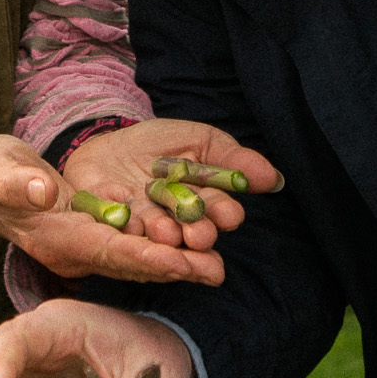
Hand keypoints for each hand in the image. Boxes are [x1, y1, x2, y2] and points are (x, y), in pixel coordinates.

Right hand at [0, 131, 243, 289]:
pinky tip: (193, 251)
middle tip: (216, 271)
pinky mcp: (94, 240)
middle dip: (172, 268)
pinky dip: (163, 254)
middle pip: (130, 265)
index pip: (106, 251)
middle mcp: (75, 252)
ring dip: (175, 265)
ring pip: (136, 262)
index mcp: (56, 238)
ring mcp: (86, 249)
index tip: (179, 262)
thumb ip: (18, 182)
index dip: (143, 257)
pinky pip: (134, 251)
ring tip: (216, 267)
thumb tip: (43, 191)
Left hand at [59, 120, 284, 259]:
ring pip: (156, 236)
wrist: (102, 146)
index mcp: (200, 205)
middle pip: (190, 231)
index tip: (230, 214)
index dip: (223, 212)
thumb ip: (232, 158)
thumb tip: (274, 179)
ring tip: (168, 232)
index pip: (217, 210)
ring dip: (164, 235)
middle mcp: (174, 225)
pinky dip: (126, 233)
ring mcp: (141, 229)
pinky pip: (118, 235)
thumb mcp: (198, 141)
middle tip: (201, 234)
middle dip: (197, 233)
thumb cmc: (156, 146)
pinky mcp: (108, 230)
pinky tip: (133, 227)